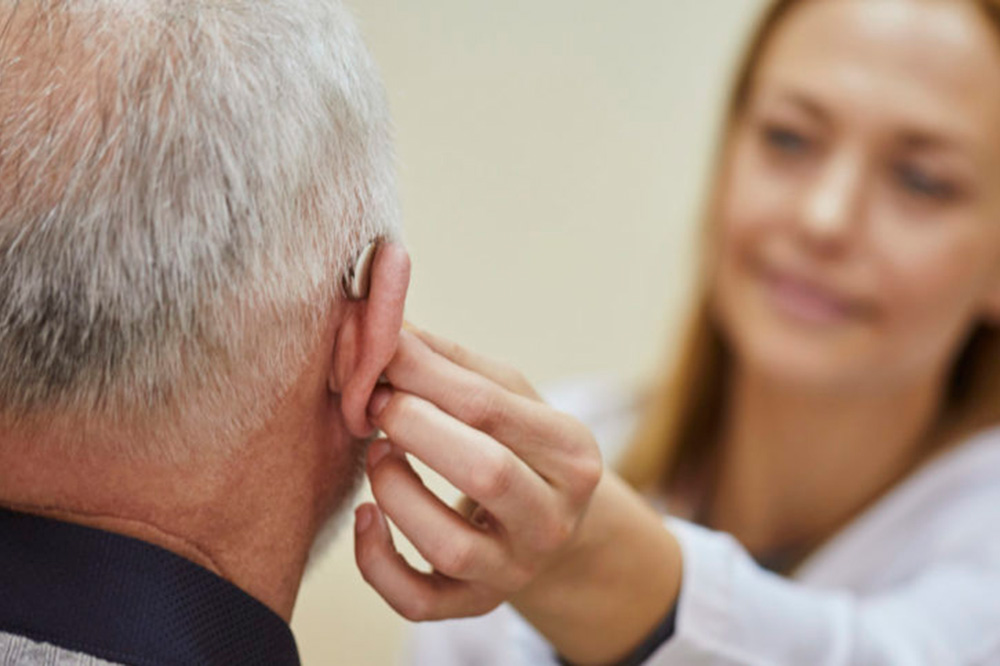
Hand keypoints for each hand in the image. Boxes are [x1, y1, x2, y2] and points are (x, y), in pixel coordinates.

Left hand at [353, 327, 602, 619]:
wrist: (545, 525)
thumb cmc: (517, 445)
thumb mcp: (506, 396)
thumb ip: (451, 362)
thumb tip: (385, 324)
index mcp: (571, 453)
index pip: (491, 407)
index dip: (422, 375)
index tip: (379, 353)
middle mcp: (553, 519)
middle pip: (485, 471)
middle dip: (414, 428)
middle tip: (375, 404)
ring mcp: (515, 569)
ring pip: (448, 543)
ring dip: (394, 490)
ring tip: (377, 454)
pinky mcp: (474, 604)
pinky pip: (417, 600)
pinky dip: (376, 561)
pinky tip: (367, 516)